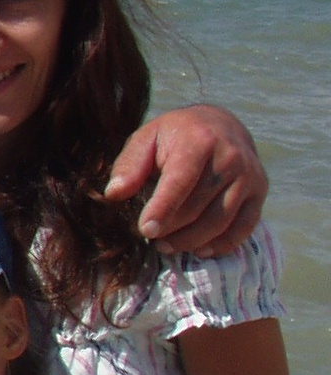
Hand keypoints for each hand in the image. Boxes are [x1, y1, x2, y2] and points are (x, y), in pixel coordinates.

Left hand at [107, 105, 265, 257]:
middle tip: (151, 239)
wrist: (222, 124)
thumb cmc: (175, 135)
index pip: (181, 181)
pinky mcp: (260, 192)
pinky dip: (222, 244)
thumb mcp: (146, 138)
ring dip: (192, 240)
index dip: (163, 209)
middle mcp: (231, 158)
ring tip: (167, 246)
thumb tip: (114, 193)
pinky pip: (244, 227)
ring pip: (221, 221)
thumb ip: (130, 165)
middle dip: (173, 228)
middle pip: (199, 206)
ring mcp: (250, 176)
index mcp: (199, 141)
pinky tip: (200, 250)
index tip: (145, 230)